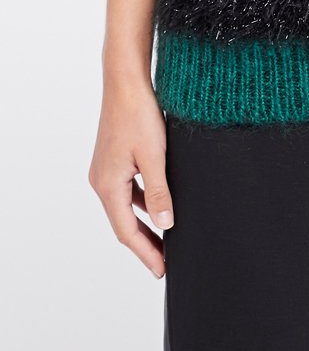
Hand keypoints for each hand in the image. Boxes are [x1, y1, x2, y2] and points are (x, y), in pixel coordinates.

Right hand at [88, 77, 173, 277]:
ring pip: (126, 206)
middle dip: (144, 243)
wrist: (126, 81)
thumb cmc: (138, 114)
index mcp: (108, 185)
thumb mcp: (154, 156)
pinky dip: (141, 202)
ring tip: (164, 237)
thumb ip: (159, 193)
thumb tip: (165, 225)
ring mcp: (106, 168)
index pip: (126, 232)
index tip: (162, 269)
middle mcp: (101, 180)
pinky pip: (127, 190)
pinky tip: (157, 203)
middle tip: (164, 261)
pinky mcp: (113, 157)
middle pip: (123, 222)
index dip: (145, 252)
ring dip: (143, 223)